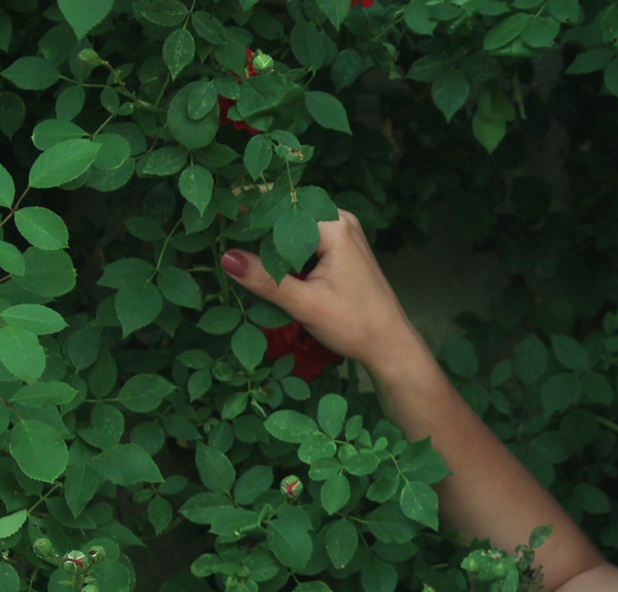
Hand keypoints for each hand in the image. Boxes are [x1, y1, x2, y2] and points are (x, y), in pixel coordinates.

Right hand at [219, 210, 422, 373]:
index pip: (280, 207)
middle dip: (254, 225)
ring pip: (292, 228)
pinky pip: (303, 240)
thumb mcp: (305, 305)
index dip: (247, 213)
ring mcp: (341, 234)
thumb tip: (225, 257)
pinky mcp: (339, 250)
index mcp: (334, 226)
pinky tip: (260, 262)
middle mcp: (339, 222)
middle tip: (217, 235)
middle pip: (285, 214)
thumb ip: (265, 280)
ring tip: (231, 246)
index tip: (215, 221)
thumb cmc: (356, 325)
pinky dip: (282, 250)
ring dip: (266, 239)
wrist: (391, 345)